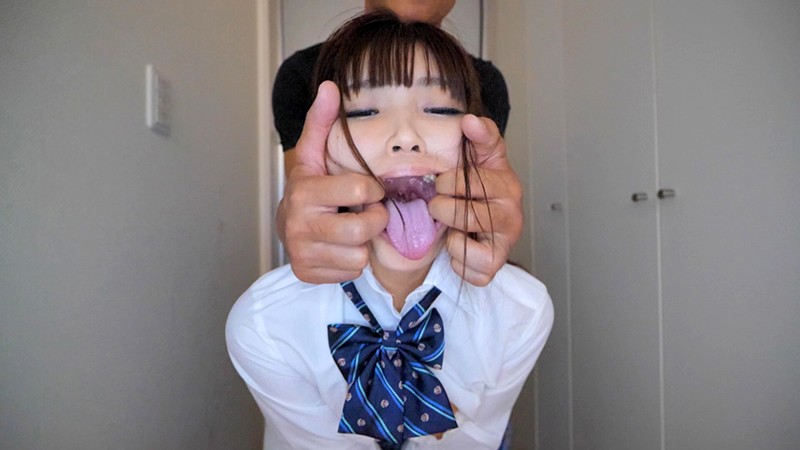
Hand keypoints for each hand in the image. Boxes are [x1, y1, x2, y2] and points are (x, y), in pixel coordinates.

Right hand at [276, 81, 388, 282]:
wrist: (286, 223)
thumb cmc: (312, 186)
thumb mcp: (315, 152)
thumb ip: (323, 121)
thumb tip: (331, 87)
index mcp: (305, 190)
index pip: (361, 190)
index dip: (372, 190)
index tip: (365, 188)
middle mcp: (299, 224)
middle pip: (364, 227)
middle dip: (373, 219)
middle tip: (363, 211)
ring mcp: (301, 252)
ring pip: (360, 255)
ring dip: (362, 243)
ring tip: (349, 229)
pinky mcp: (306, 273)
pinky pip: (351, 272)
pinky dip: (351, 261)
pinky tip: (340, 247)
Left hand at [428, 115, 522, 285]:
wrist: (487, 221)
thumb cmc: (481, 188)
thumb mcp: (482, 157)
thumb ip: (480, 136)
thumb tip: (470, 120)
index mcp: (507, 186)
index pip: (474, 182)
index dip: (449, 183)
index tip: (442, 182)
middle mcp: (511, 216)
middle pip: (468, 215)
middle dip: (443, 209)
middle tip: (439, 205)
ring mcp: (505, 244)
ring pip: (465, 245)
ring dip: (449, 235)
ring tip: (452, 226)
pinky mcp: (493, 267)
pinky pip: (468, 270)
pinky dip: (457, 260)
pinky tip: (460, 245)